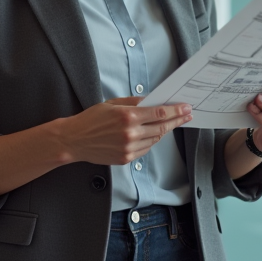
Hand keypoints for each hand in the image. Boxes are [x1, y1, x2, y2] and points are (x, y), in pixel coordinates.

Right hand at [58, 97, 192, 165]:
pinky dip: (152, 141)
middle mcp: (131, 133)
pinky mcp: (126, 158)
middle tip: (187, 115)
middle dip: (176, 121)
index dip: (175, 111)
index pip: (159, 113)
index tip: (185, 108)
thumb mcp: (113, 104)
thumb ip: (134, 103)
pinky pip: (145, 149)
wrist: (75, 140)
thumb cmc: (91, 119)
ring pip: (155, 139)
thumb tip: (152, 101)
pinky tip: (154, 134)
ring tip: (171, 123)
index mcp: (128, 116)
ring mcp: (129, 148)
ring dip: (164, 131)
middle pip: (161, 127)